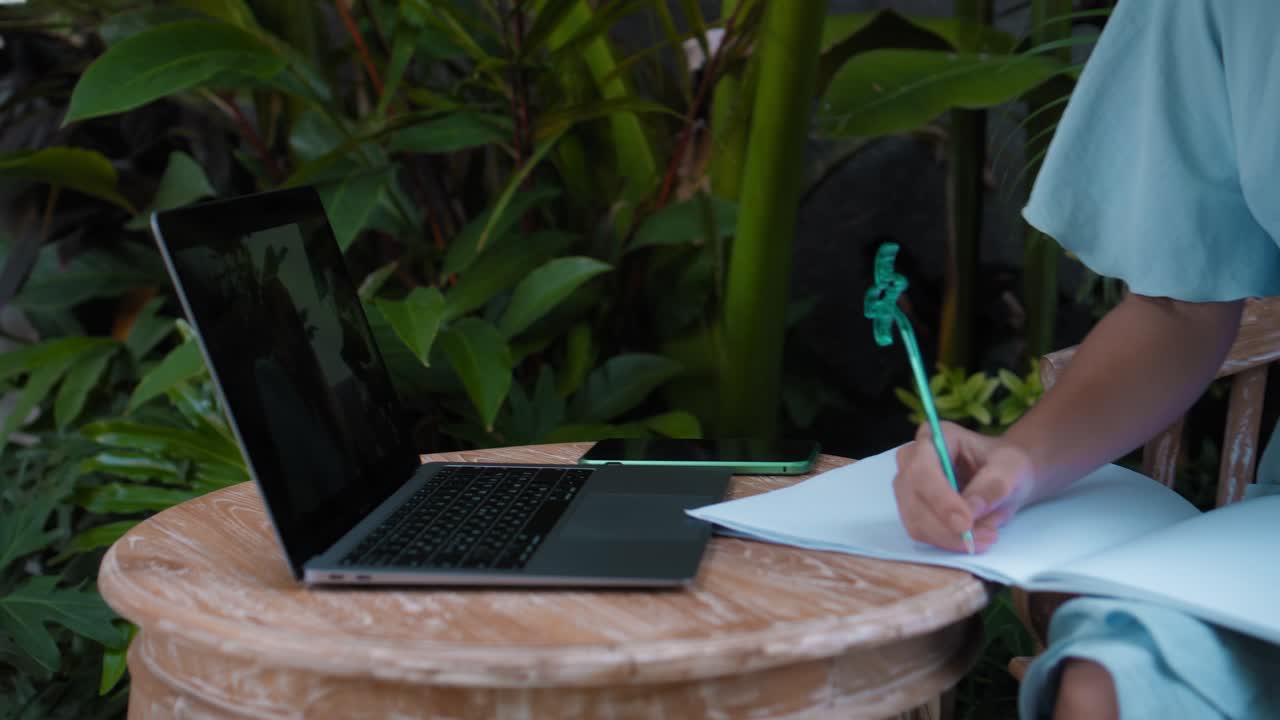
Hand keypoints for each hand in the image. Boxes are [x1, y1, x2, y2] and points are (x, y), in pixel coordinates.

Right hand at [893, 422, 1037, 551]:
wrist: (1004, 478)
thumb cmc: (1005, 466)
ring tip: (985, 537)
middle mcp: (912, 458)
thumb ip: (992, 486)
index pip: (922, 470)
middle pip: (913, 498)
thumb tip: (970, 512)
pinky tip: (972, 539)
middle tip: (986, 537)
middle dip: (946, 526)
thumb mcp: (1011, 469)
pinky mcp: (911, 508)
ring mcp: (907, 485)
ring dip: (949, 538)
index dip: (940, 500)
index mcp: (933, 437)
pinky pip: (920, 532)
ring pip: (915, 520)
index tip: (966, 524)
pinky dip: (946, 542)